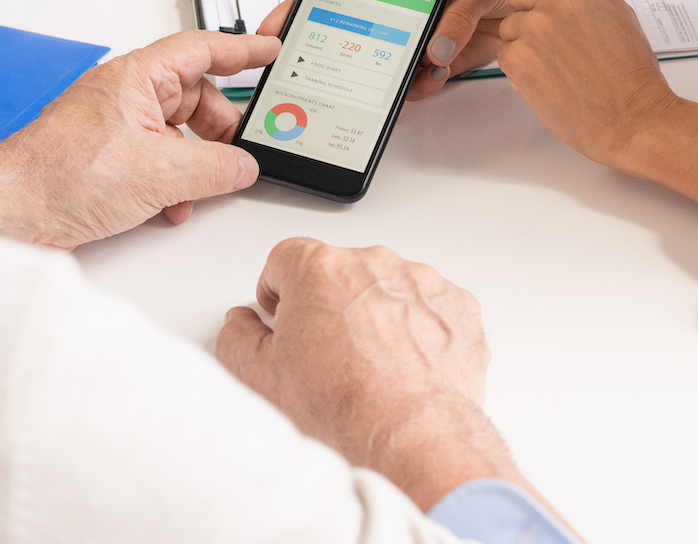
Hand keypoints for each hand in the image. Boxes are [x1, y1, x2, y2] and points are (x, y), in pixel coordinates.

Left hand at [0, 30, 279, 248]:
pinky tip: (170, 205)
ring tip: (201, 186)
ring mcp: (114, 127)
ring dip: (195, 162)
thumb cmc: (58, 176)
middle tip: (241, 150)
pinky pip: (155, 159)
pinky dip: (170, 181)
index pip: (202, 49)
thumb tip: (243, 166)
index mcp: (136, 78)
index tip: (270, 50)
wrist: (9, 212)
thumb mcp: (158, 172)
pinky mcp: (105, 159)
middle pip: (194, 97)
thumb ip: (215, 167)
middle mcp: (125, 96)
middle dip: (221, 128)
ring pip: (176, 133)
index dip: (242, 49)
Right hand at [215, 239, 529, 511]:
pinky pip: (430, 308)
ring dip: (377, 315)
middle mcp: (375, 263)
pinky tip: (407, 369)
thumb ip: (238, 336)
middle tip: (325, 356)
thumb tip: (242, 324)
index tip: (281, 313)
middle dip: (329, 304)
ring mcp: (422, 282)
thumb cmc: (343, 410)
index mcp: (321, 268)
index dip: (278, 289)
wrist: (412, 438)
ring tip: (371, 370)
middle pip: (340, 271)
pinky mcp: (458, 306)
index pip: (286, 258)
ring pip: (388, 288)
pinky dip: (420, 331)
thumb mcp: (258, 378)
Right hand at [255, 0, 568, 102]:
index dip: (297, 11)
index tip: (273, 31)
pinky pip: (418, 81)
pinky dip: (419, 89)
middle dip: (336, 59)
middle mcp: (397, 11)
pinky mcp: (442, 60)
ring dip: (387, 80)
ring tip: (404, 83)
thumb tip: (436, 48)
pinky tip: (430, 84)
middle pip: (350, 36)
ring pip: (383, 66)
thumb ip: (460, 13)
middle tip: (324, 77)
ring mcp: (417, 37)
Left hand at [499, 0, 697, 202]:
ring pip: (510, 25)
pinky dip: (521, 66)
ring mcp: (534, 27)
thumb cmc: (632, 73)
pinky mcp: (518, 59)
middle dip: (528, 11)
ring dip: (525, 42)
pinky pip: (506, 52)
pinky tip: (551, 79)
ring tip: (560, 64)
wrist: (635, 119)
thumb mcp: (616, 11)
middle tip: (554, 39)